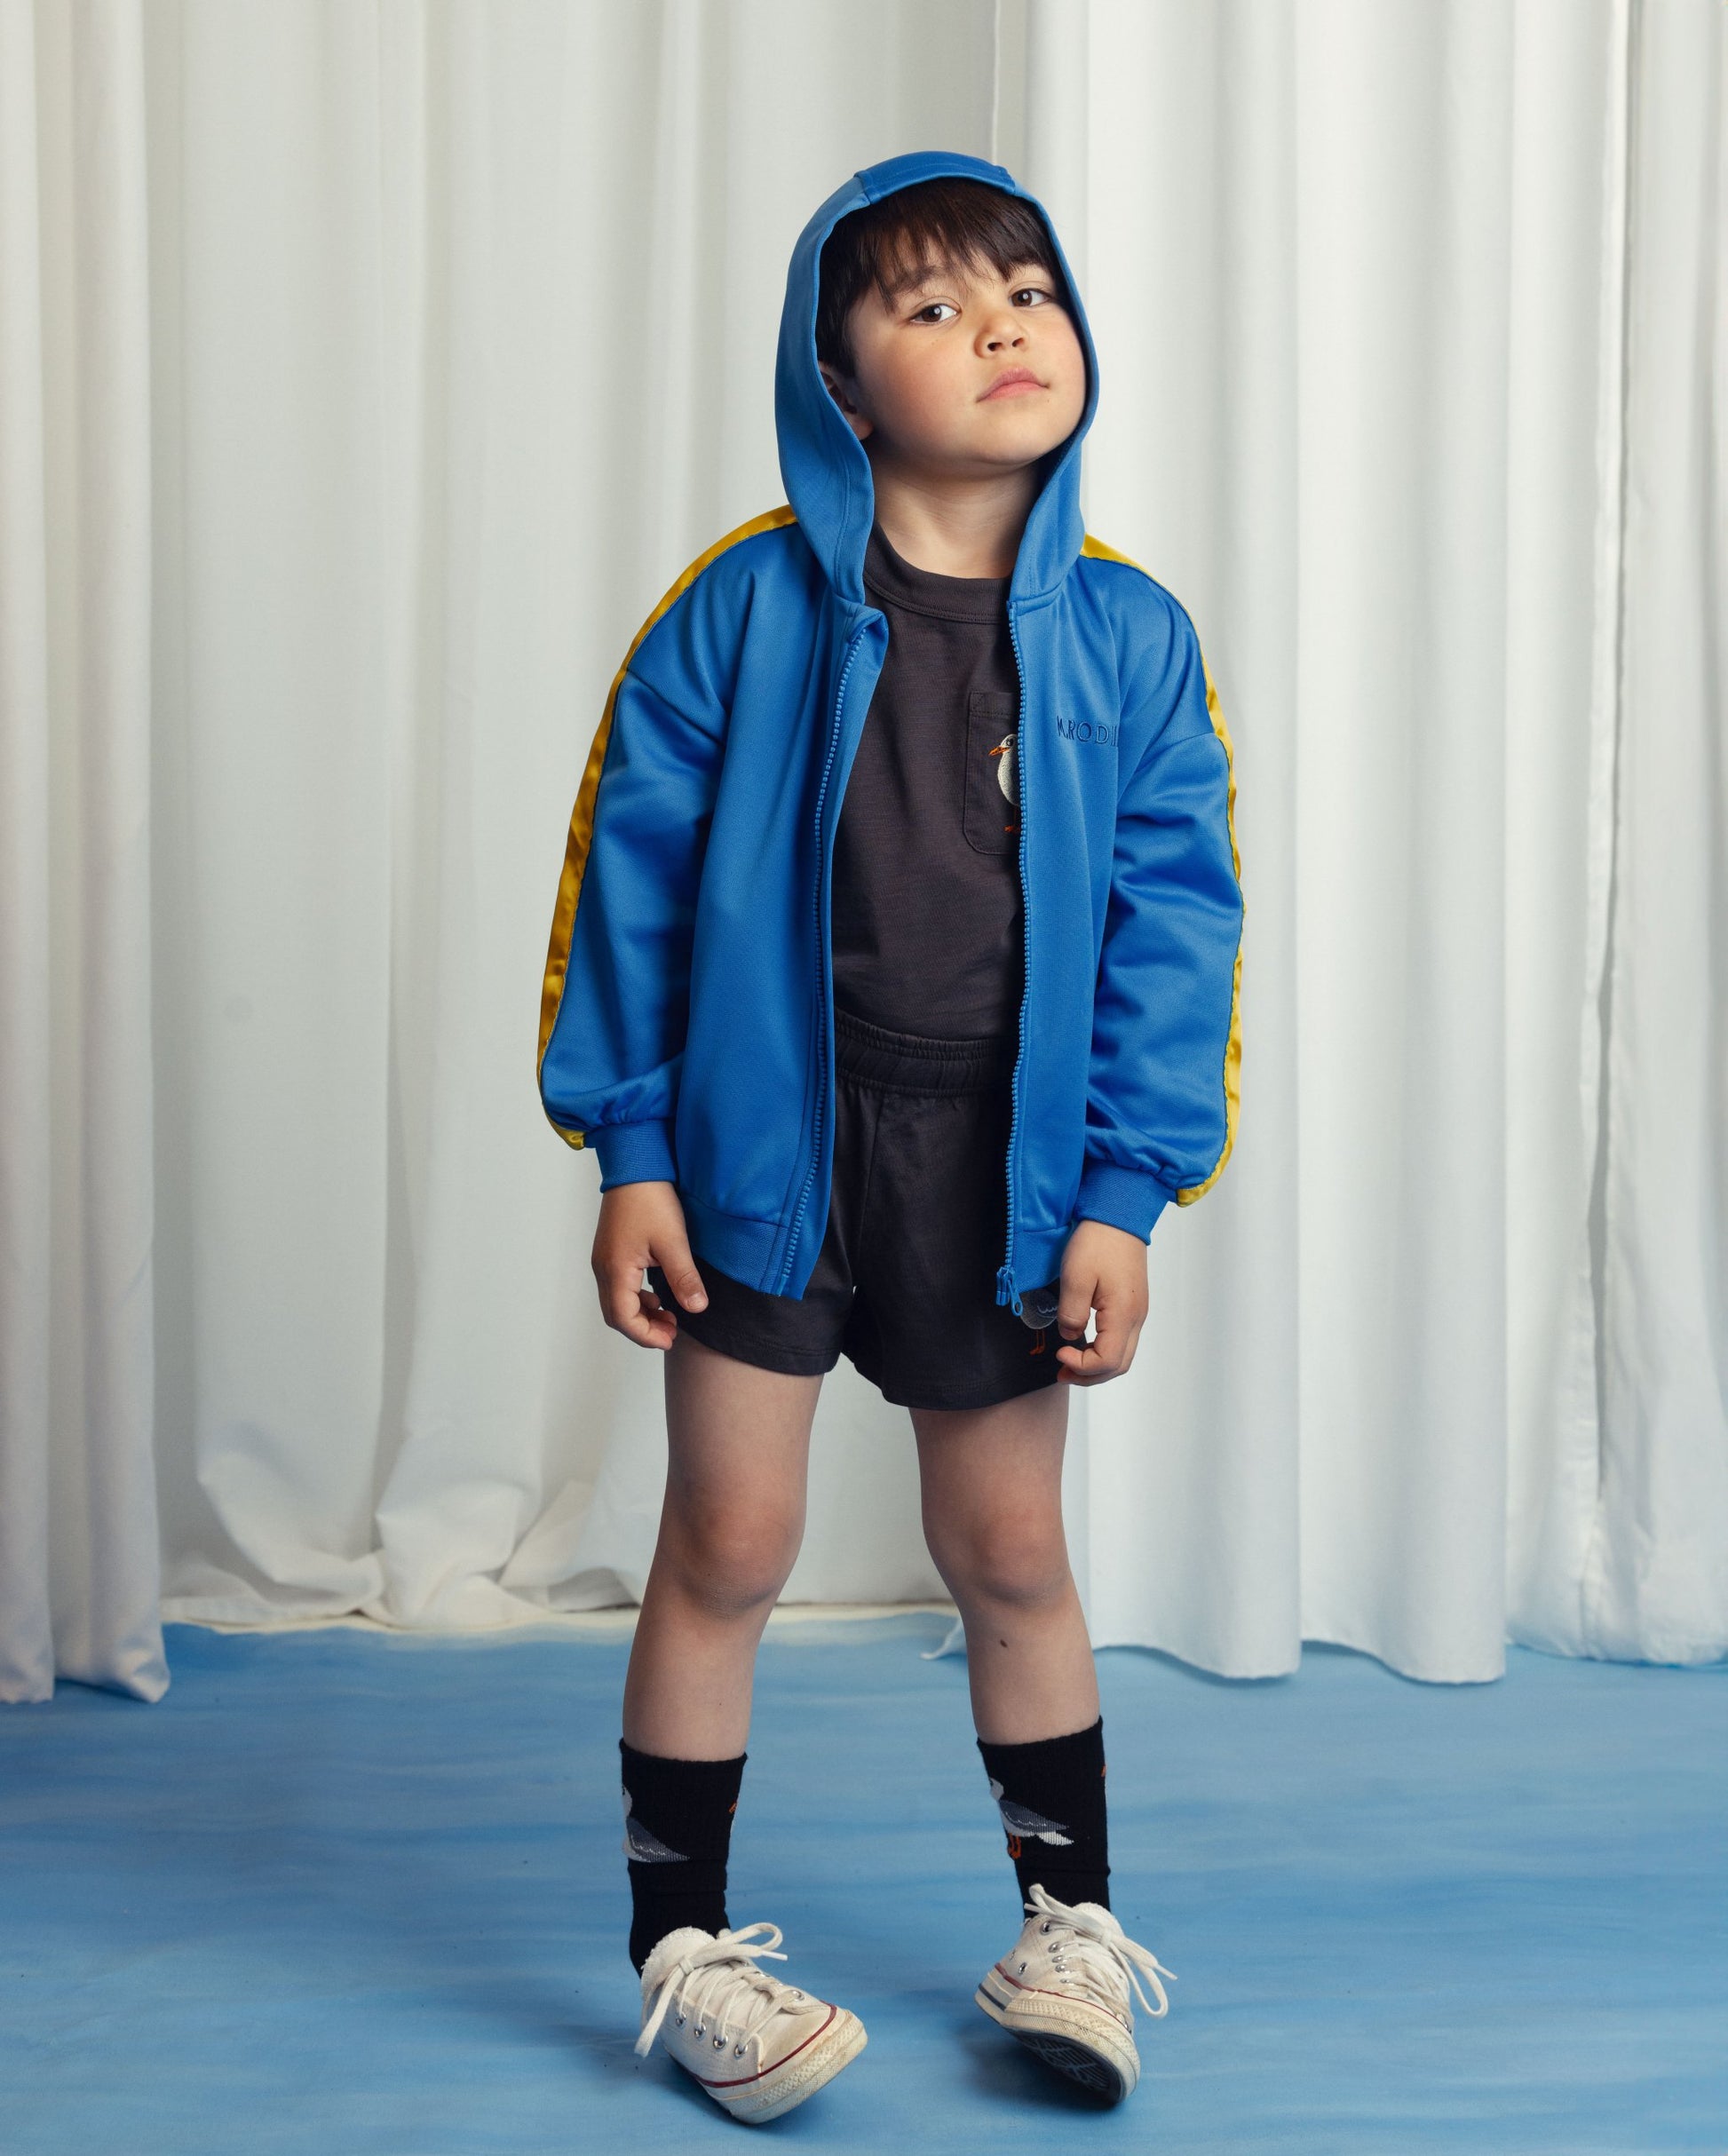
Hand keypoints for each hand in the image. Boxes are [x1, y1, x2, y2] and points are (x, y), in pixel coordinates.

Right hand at [592, 1181, 708, 1350]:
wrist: (636, 1165)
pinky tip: (657, 1292)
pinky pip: (618, 1286)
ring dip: (640, 1313)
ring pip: (616, 1301)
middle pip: (616, 1315)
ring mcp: (604, 1259)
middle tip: (672, 1331)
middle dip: (643, 1328)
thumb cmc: (650, 1198)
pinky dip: (636, 1297)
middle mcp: (603, 1268)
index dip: (646, 1335)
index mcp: (615, 1269)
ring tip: (669, 1314)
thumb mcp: (673, 1241)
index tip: (670, 1339)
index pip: (623, 1319)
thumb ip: (684, 1278)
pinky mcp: (611, 1251)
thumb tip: (696, 1308)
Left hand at [1052, 1219, 1148, 1384]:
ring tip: (1070, 1362)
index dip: (1081, 1366)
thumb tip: (1071, 1336)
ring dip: (1097, 1365)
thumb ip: (1071, 1314)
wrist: (1118, 1215)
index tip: (1059, 1354)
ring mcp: (1137, 1311)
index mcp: (1123, 1314)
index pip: (1107, 1361)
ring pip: (1122, 1355)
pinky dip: (1103, 1350)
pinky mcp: (1133, 1304)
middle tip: (1062, 1372)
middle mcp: (1136, 1318)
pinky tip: (1084, 1343)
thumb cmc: (1098, 1242)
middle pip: (1119, 1365)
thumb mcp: (1075, 1278)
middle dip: (1089, 1375)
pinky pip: (1122, 1339)